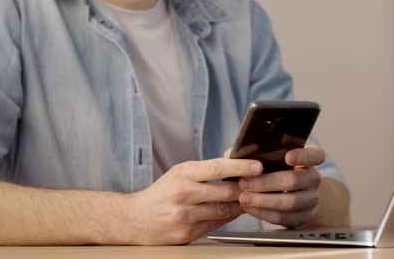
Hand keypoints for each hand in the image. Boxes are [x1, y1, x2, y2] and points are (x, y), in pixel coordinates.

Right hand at [120, 158, 262, 244]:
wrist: (133, 219)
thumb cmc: (161, 193)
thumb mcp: (179, 173)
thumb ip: (206, 169)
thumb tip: (234, 159)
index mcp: (182, 174)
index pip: (217, 167)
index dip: (240, 166)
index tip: (257, 165)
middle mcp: (183, 193)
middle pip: (225, 192)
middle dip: (245, 189)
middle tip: (259, 185)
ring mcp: (184, 216)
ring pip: (224, 210)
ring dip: (240, 205)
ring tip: (249, 198)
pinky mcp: (186, 234)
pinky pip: (216, 225)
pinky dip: (228, 218)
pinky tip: (233, 212)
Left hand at [231, 145, 325, 227]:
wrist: (295, 193)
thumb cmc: (278, 170)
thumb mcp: (272, 157)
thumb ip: (258, 152)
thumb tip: (236, 152)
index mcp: (310, 159)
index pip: (316, 155)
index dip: (303, 155)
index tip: (287, 156)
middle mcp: (313, 179)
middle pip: (295, 180)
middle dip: (267, 182)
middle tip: (244, 182)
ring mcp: (311, 199)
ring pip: (289, 202)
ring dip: (263, 200)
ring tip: (244, 197)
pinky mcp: (303, 217)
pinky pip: (283, 217)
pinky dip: (264, 213)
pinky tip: (250, 208)